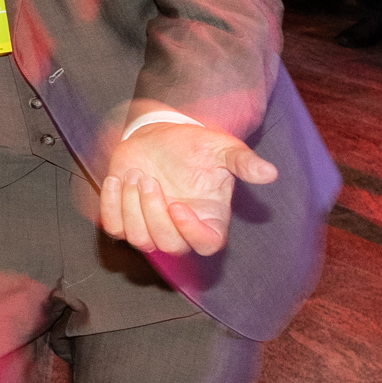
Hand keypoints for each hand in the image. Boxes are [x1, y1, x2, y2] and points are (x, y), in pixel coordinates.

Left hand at [99, 120, 276, 257]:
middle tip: (148, 179)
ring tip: (135, 174)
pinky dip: (110, 206)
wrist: (160, 136)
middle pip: (169, 246)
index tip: (178, 205)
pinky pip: (114, 229)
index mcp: (209, 218)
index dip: (191, 233)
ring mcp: (151, 226)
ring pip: (139, 239)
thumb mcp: (222, 148)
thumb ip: (243, 162)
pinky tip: (115, 179)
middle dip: (153, 214)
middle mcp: (181, 229)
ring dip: (130, 207)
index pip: (206, 245)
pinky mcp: (126, 218)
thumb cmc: (195, 146)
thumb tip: (270, 172)